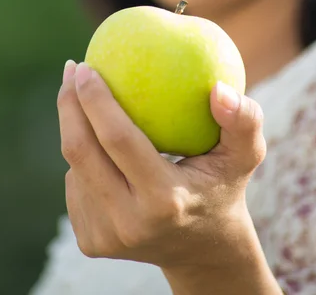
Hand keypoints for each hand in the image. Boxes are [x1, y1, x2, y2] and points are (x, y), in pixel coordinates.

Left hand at [58, 60, 265, 271]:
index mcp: (164, 200)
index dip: (95, 99)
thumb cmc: (224, 188)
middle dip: (69, 104)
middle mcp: (128, 223)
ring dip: (76, 128)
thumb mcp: (246, 156)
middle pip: (80, 152)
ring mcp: (105, 237)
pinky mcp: (91, 243)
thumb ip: (243, 121)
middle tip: (74, 69)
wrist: (203, 250)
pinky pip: (75, 186)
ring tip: (83, 96)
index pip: (118, 139)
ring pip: (74, 167)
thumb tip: (219, 89)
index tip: (86, 65)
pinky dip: (83, 157)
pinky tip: (96, 140)